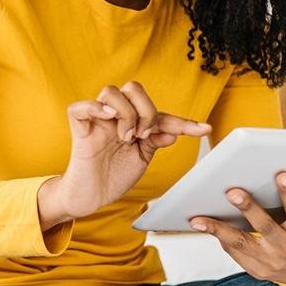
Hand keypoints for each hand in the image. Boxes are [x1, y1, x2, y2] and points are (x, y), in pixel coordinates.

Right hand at [44, 82, 210, 223]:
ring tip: (125, 137)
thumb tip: (173, 131)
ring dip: (126, 113)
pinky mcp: (79, 129)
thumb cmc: (113, 176)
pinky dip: (96, 107)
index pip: (158, 112)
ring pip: (111, 92)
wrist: (91, 197)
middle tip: (143, 135)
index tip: (205, 129)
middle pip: (133, 88)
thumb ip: (155, 141)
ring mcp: (97, 121)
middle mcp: (115, 116)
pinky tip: (109, 119)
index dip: (183, 120)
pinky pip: (80, 107)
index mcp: (132, 121)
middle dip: (146, 111)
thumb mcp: (142, 158)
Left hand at [189, 173, 285, 285]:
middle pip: (264, 227)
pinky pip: (233, 252)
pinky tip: (200, 223)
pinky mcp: (255, 268)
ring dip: (219, 229)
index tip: (282, 173)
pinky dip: (217, 239)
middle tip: (233, 189)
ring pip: (241, 242)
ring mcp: (269, 260)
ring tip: (199, 216)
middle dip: (249, 209)